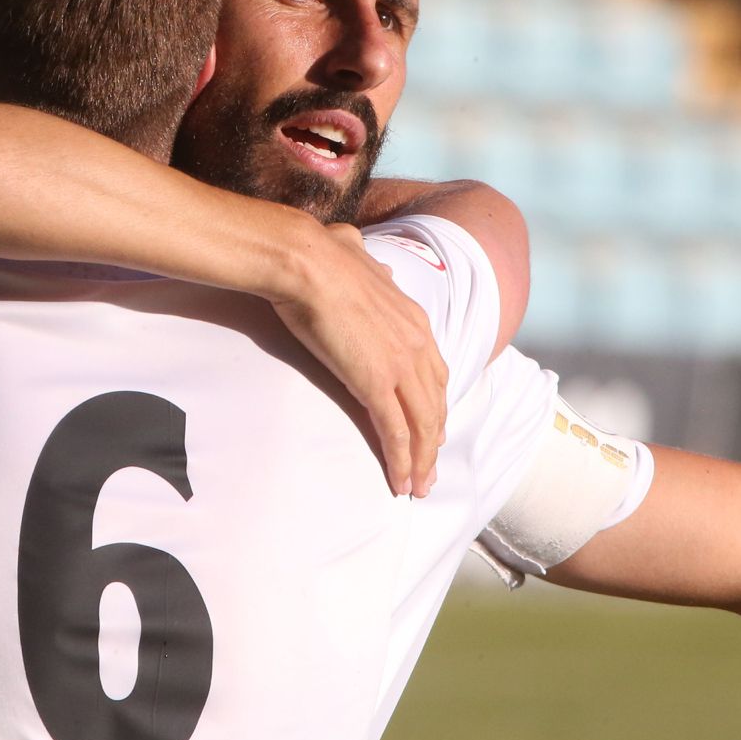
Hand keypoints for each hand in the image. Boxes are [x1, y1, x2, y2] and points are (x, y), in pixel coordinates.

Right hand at [268, 223, 448, 496]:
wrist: (305, 261)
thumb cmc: (318, 255)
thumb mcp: (352, 252)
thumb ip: (365, 262)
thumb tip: (365, 257)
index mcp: (412, 316)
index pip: (434, 370)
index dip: (435, 401)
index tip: (432, 424)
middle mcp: (415, 344)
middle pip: (435, 403)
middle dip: (435, 438)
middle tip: (430, 467)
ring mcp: (400, 366)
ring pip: (422, 425)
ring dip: (423, 461)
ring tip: (418, 487)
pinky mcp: (377, 385)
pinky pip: (396, 433)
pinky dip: (403, 462)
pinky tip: (401, 483)